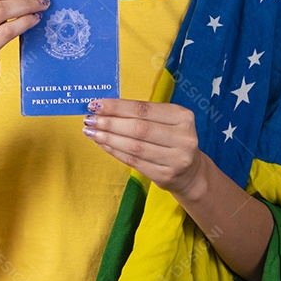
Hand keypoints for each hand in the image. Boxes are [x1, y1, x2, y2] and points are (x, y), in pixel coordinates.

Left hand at [82, 98, 208, 198]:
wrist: (191, 172)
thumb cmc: (171, 140)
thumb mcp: (166, 122)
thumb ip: (141, 114)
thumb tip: (104, 108)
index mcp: (183, 117)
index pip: (144, 109)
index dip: (117, 106)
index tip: (96, 104)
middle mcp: (183, 138)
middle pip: (138, 128)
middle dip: (110, 123)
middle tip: (89, 120)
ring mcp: (176, 159)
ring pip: (134, 147)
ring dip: (108, 138)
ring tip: (91, 132)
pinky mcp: (166, 175)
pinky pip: (134, 162)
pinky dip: (115, 152)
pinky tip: (103, 144)